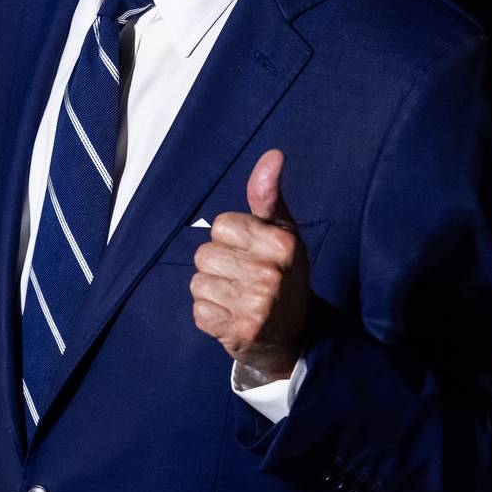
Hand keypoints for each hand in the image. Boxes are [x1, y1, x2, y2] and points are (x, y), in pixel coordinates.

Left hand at [191, 149, 310, 381]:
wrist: (294, 337)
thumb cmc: (283, 275)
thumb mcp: (283, 232)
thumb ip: (269, 195)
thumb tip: (273, 154)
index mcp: (282, 244)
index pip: (221, 225)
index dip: (231, 239)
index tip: (251, 253)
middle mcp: (270, 274)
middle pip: (204, 254)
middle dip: (219, 266)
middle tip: (244, 280)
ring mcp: (255, 305)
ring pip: (198, 282)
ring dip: (212, 292)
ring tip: (238, 299)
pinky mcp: (238, 331)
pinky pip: (198, 312)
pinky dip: (209, 316)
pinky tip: (231, 318)